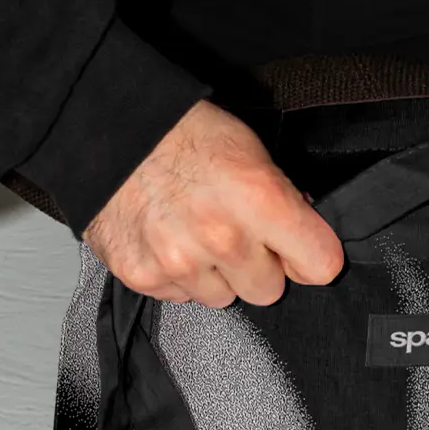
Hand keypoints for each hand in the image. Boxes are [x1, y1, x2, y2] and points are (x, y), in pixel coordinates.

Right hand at [84, 99, 344, 307]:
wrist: (107, 131)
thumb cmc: (181, 133)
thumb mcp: (250, 150)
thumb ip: (281, 199)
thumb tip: (299, 235)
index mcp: (260, 200)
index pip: (321, 265)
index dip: (311, 256)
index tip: (299, 250)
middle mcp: (222, 238)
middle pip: (268, 291)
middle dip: (258, 267)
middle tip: (235, 234)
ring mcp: (179, 263)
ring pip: (223, 298)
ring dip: (215, 274)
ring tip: (194, 233)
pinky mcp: (144, 277)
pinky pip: (180, 296)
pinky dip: (178, 275)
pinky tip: (166, 239)